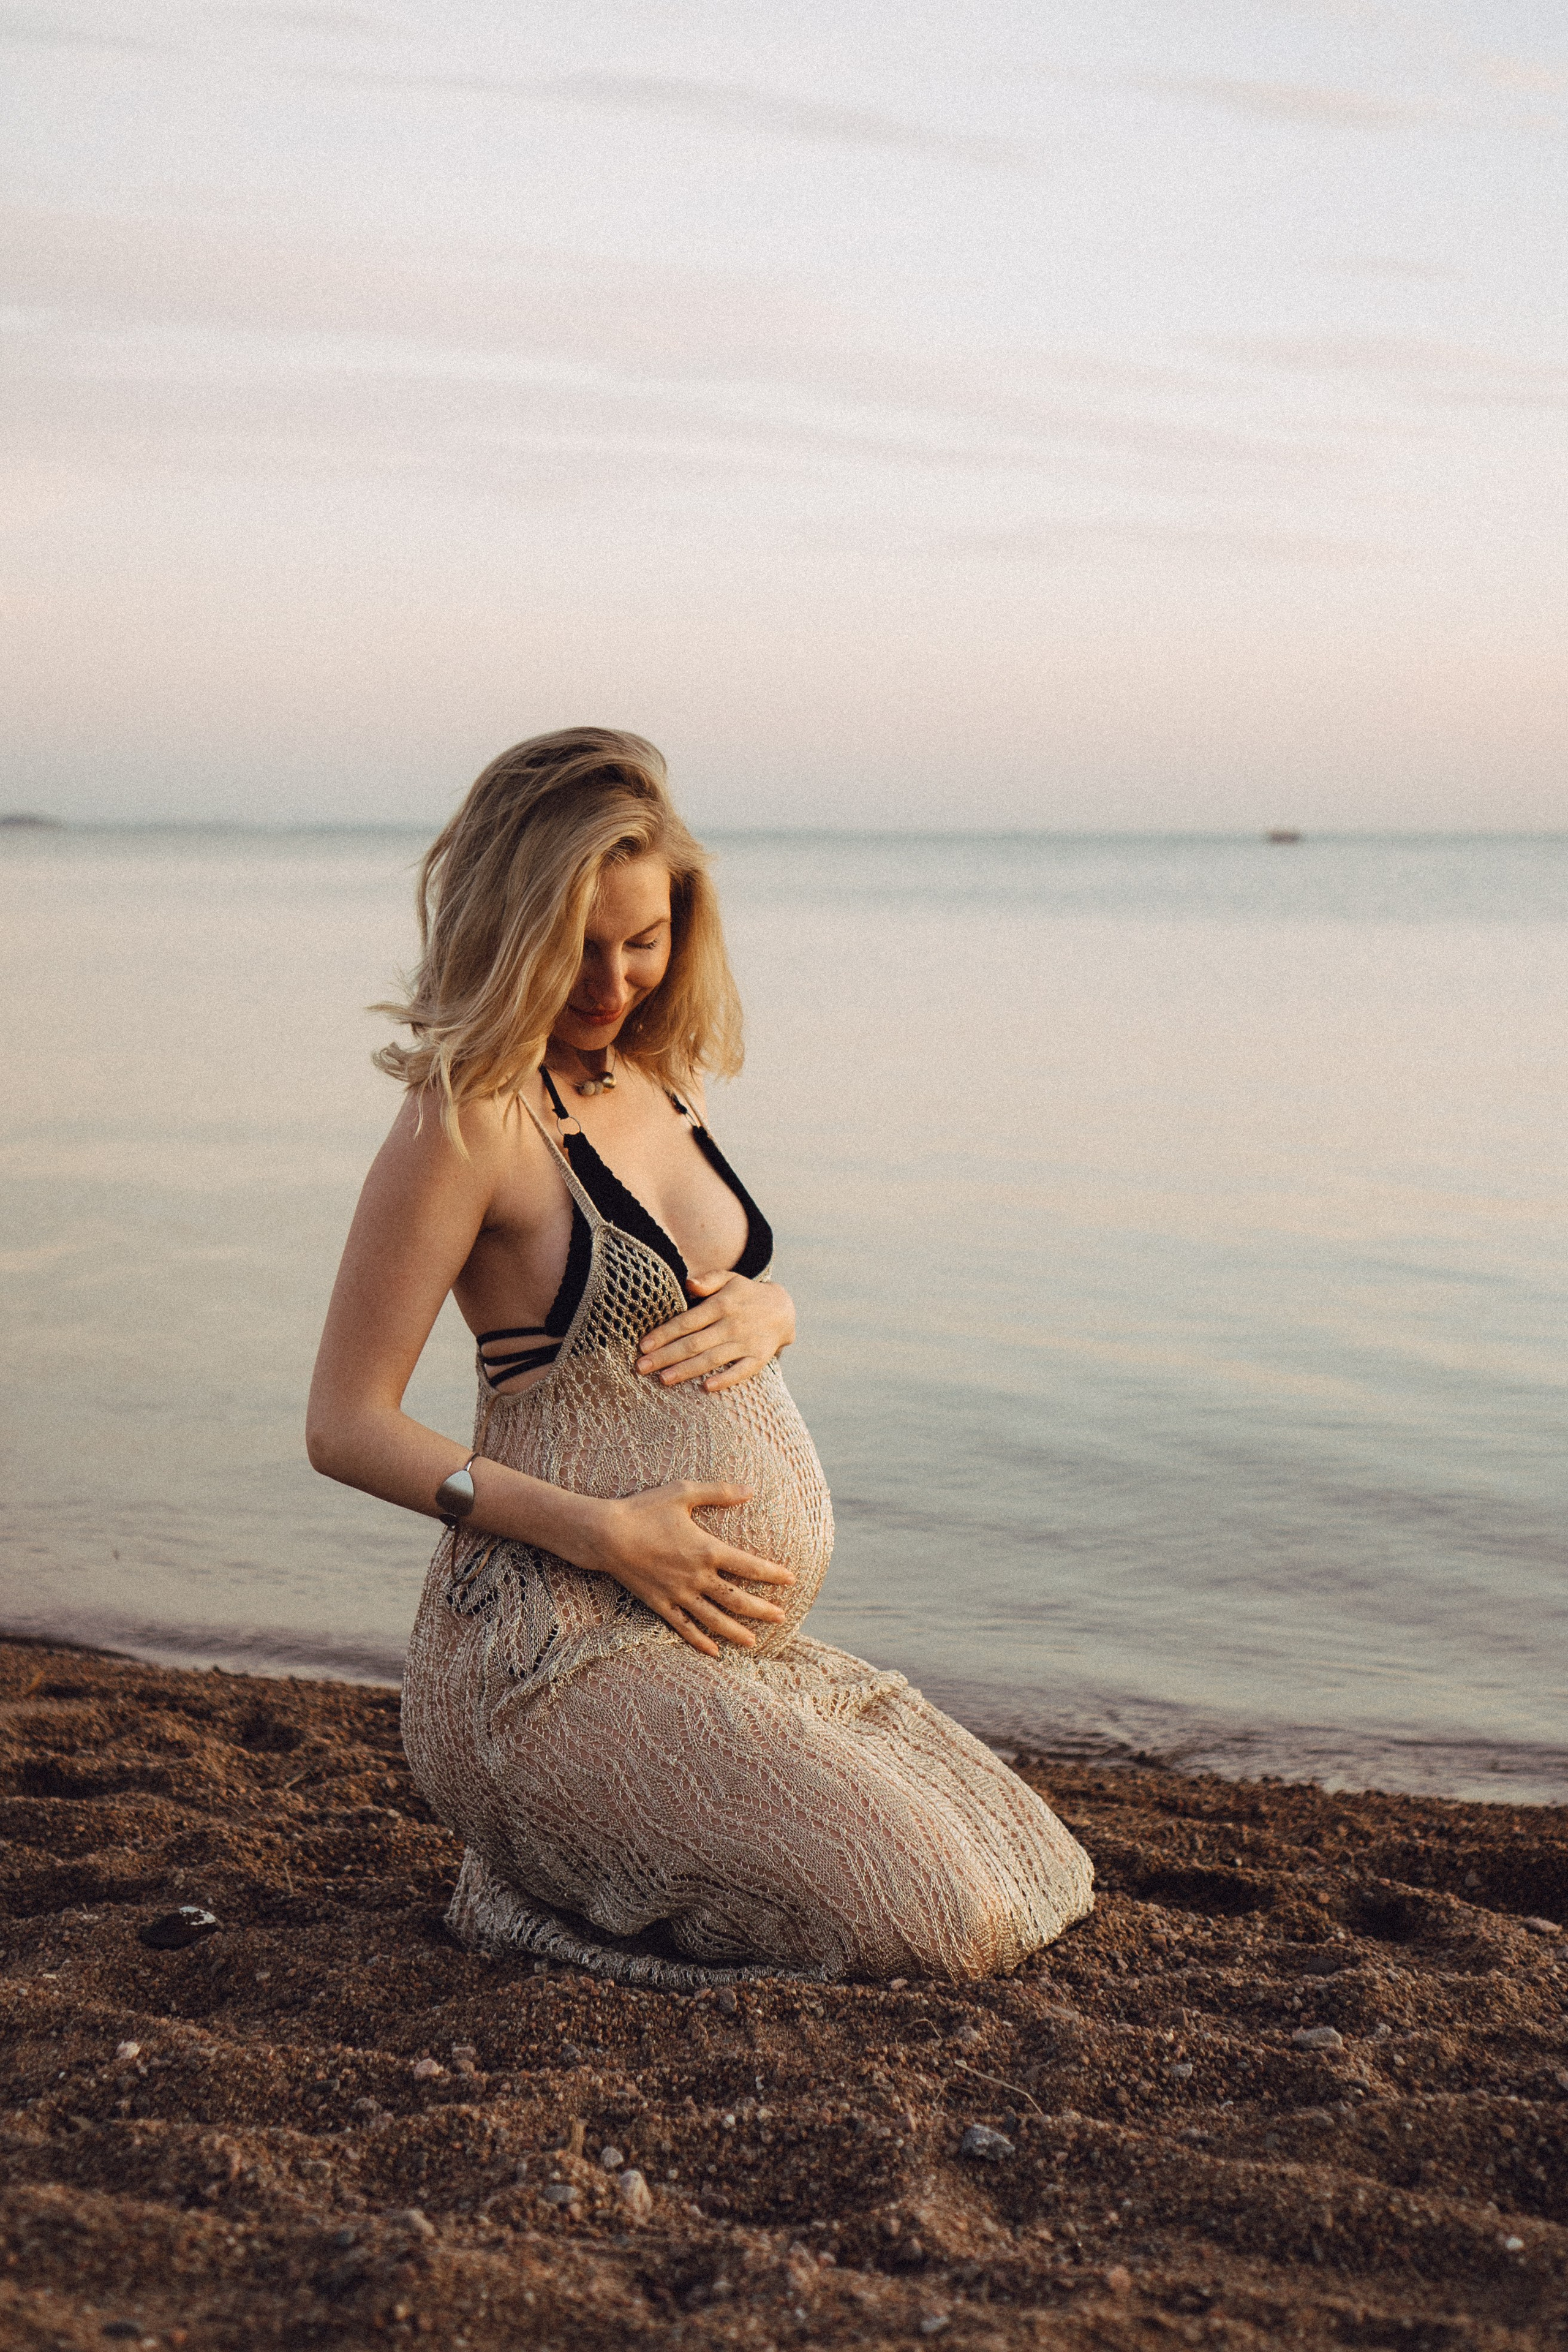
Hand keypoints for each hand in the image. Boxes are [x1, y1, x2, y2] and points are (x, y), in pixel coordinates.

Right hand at [580, 1481, 795, 1655]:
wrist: (605, 1535)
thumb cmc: (644, 1509)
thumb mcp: (683, 1492)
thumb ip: (719, 1492)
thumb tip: (750, 1489)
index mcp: (707, 1549)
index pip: (749, 1565)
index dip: (772, 1574)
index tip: (790, 1579)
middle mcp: (697, 1576)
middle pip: (736, 1599)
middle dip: (761, 1609)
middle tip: (782, 1617)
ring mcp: (678, 1593)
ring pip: (713, 1619)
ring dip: (736, 1631)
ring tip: (755, 1642)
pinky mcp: (660, 1604)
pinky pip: (684, 1627)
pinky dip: (699, 1641)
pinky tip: (713, 1652)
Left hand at [636, 1274, 795, 1392]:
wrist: (783, 1309)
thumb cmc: (745, 1294)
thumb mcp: (729, 1279)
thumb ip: (708, 1280)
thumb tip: (688, 1283)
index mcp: (722, 1304)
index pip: (687, 1322)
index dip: (664, 1334)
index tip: (643, 1346)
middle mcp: (733, 1324)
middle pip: (694, 1343)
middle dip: (666, 1356)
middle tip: (641, 1368)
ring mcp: (747, 1342)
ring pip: (712, 1359)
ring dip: (687, 1370)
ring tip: (663, 1379)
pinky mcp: (759, 1357)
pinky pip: (742, 1371)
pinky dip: (726, 1379)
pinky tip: (707, 1388)